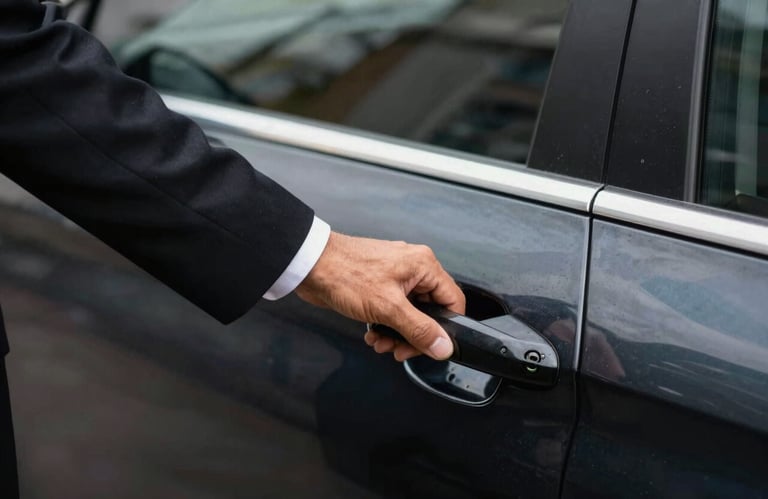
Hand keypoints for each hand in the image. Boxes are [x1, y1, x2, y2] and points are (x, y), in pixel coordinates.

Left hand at [295, 232, 465, 360]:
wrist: (309, 265)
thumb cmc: (345, 274)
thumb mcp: (388, 308)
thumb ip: (419, 329)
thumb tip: (444, 346)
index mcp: (424, 266)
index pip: (453, 301)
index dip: (446, 329)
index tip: (431, 347)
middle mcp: (413, 268)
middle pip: (430, 311)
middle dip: (414, 335)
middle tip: (399, 350)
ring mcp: (395, 276)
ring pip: (409, 314)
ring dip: (397, 334)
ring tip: (380, 342)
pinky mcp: (379, 285)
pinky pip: (392, 311)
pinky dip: (384, 325)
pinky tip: (371, 333)